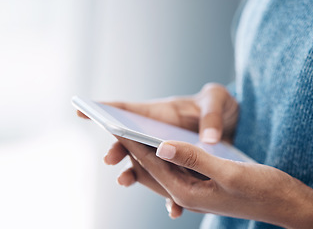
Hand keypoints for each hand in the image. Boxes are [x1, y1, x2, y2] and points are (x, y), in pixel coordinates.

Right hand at [78, 83, 238, 217]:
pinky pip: (171, 185)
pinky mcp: (180, 170)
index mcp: (160, 114)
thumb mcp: (218, 101)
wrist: (232, 123)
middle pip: (130, 141)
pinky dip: (169, 198)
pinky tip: (173, 210)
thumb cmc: (218, 104)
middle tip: (109, 159)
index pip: (128, 110)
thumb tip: (208, 141)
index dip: (104, 109)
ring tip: (124, 181)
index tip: (80, 109)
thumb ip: (212, 119)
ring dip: (133, 175)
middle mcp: (157, 135)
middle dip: (116, 149)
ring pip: (144, 166)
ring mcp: (166, 154)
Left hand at [117, 138, 312, 228]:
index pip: (153, 165)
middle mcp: (187, 194)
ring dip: (147, 154)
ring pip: (162, 170)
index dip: (134, 146)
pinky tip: (162, 148)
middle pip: (152, 170)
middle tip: (117, 130)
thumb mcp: (229, 171)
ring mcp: (195, 191)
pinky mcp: (204, 185)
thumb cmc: (263, 189)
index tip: (117, 128)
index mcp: (188, 193)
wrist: (286, 202)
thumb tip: (162, 146)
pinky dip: (166, 157)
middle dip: (134, 150)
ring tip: (133, 136)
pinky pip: (177, 170)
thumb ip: (194, 159)